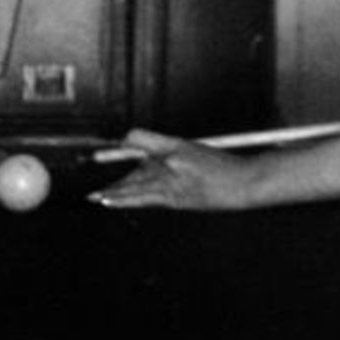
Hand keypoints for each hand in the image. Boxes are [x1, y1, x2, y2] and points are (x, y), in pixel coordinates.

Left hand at [88, 129, 253, 210]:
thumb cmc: (223, 167)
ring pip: (135, 185)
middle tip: (95, 183)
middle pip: (134, 168)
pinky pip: (143, 199)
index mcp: (174, 145)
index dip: (123, 145)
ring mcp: (171, 183)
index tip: (110, 150)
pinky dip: (124, 199)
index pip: (138, 139)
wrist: (244, 184)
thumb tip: (141, 156)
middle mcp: (169, 163)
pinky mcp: (175, 199)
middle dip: (115, 175)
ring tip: (96, 197)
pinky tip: (111, 201)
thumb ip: (166, 151)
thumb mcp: (193, 150)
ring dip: (114, 192)